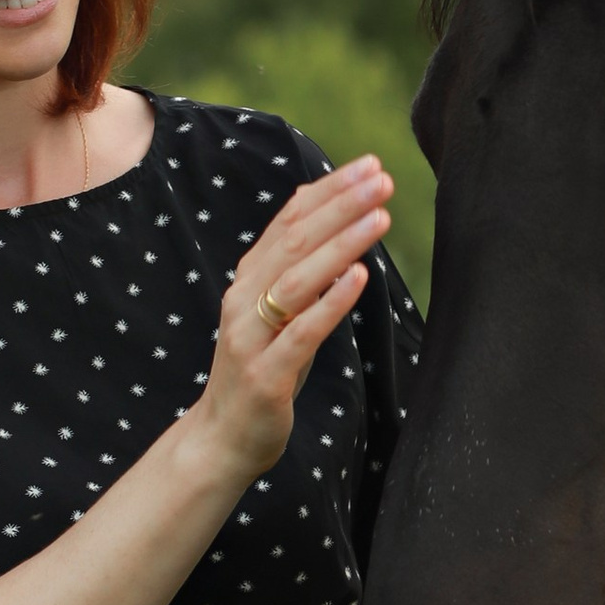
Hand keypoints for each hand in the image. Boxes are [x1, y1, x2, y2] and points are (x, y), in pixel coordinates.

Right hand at [191, 156, 392, 483]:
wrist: (223, 439)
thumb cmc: (264, 371)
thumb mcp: (281, 314)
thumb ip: (299, 272)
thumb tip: (332, 220)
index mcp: (249, 280)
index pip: (288, 221)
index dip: (328, 190)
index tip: (369, 165)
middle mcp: (243, 300)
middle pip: (294, 241)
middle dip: (340, 206)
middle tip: (381, 179)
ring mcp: (251, 337)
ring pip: (297, 280)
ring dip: (341, 244)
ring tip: (379, 218)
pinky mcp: (266, 375)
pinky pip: (301, 333)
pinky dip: (331, 302)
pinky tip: (361, 278)